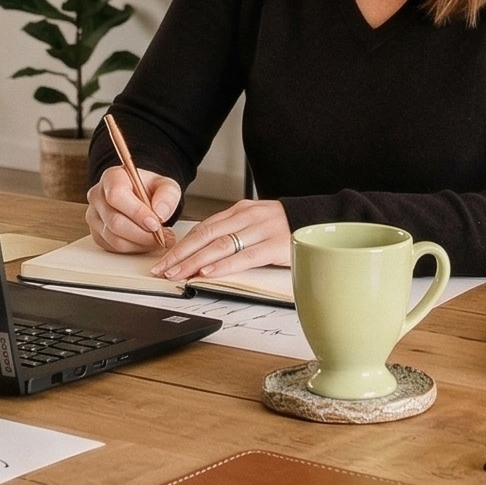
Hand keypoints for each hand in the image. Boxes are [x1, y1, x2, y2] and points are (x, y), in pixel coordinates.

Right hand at [86, 163, 182, 254]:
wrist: (139, 195)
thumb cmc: (149, 189)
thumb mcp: (165, 185)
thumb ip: (167, 195)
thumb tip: (160, 213)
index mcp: (112, 177)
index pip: (116, 195)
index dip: (136, 212)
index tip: (156, 223)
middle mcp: (97, 196)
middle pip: (115, 221)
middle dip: (142, 234)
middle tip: (164, 236)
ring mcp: (94, 216)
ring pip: (115, 239)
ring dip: (140, 243)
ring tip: (159, 239)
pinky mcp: (96, 234)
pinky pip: (114, 248)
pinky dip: (134, 248)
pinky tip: (146, 242)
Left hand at [153, 198, 289, 284]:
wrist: (322, 219)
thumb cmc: (287, 226)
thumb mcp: (257, 223)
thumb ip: (235, 232)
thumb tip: (206, 251)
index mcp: (241, 210)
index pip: (204, 227)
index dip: (182, 244)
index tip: (165, 258)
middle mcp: (248, 216)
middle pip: (206, 235)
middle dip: (181, 254)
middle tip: (163, 269)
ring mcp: (262, 229)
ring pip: (220, 245)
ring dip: (195, 261)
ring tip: (178, 274)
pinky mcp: (275, 244)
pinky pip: (245, 256)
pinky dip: (224, 265)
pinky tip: (208, 272)